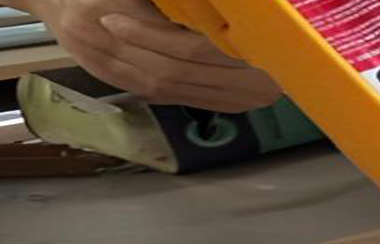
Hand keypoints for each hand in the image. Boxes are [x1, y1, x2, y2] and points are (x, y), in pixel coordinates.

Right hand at [3, 0, 283, 112]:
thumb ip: (170, 4)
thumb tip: (211, 11)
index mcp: (108, 14)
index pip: (177, 44)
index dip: (220, 51)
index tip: (256, 48)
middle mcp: (106, 47)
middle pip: (178, 70)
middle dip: (230, 76)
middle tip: (273, 75)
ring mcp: (110, 67)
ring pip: (173, 87)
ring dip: (223, 92)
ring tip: (266, 90)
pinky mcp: (118, 80)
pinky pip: (166, 97)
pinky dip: (208, 99)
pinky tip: (240, 99)